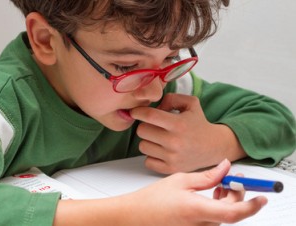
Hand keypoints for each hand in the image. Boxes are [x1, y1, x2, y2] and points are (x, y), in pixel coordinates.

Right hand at [54, 160, 266, 225]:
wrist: (136, 215)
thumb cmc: (152, 199)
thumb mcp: (181, 181)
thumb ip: (207, 175)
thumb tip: (225, 167)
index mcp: (198, 210)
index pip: (235, 212)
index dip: (252, 205)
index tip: (262, 196)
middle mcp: (201, 224)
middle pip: (232, 213)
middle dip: (237, 195)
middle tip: (231, 179)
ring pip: (224, 215)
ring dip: (227, 199)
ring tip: (218, 184)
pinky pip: (215, 218)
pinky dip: (218, 205)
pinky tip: (210, 194)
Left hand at [130, 93, 246, 173]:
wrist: (213, 147)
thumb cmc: (198, 123)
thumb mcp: (190, 103)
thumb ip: (171, 98)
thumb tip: (154, 107)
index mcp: (178, 124)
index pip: (149, 115)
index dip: (138, 112)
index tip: (135, 111)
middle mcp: (174, 141)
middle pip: (141, 131)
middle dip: (145, 126)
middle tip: (153, 126)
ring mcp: (172, 157)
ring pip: (142, 146)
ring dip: (148, 141)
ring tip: (159, 139)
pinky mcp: (170, 169)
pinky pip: (147, 161)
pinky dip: (152, 156)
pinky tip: (161, 151)